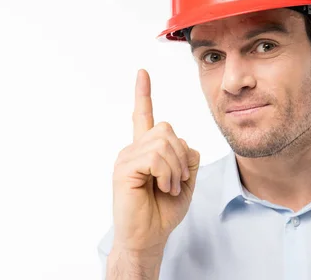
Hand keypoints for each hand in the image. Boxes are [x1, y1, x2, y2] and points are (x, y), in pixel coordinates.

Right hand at [111, 69, 199, 253]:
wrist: (149, 237)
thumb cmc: (164, 211)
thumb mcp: (185, 179)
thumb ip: (186, 156)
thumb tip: (183, 142)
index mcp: (146, 149)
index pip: (144, 115)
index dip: (143, 94)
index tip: (142, 72)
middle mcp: (133, 149)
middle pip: (167, 129)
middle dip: (181, 156)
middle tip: (177, 181)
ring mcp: (126, 158)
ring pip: (164, 143)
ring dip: (176, 169)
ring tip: (169, 187)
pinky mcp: (124, 169)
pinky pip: (155, 157)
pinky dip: (167, 174)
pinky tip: (162, 187)